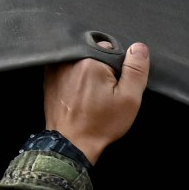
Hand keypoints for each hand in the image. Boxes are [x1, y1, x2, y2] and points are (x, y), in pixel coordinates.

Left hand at [42, 42, 149, 165]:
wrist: (72, 142)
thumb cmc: (101, 123)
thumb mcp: (129, 99)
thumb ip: (136, 70)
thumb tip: (139, 47)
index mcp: (91, 61)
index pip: (112, 49)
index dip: (119, 68)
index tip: (116, 87)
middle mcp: (71, 59)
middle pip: (95, 53)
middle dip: (103, 69)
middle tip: (104, 94)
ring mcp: (56, 67)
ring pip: (81, 60)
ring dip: (88, 73)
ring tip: (91, 95)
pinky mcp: (49, 77)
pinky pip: (68, 68)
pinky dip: (75, 77)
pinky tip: (79, 94)